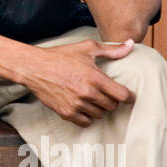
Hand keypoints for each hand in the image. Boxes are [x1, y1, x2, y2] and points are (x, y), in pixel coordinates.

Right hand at [18, 38, 135, 126]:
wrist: (34, 67)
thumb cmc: (60, 56)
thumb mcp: (86, 48)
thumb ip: (111, 50)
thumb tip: (131, 45)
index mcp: (95, 77)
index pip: (122, 95)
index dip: (129, 97)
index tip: (128, 96)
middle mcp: (87, 93)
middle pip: (112, 106)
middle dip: (112, 100)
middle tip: (106, 94)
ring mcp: (76, 105)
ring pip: (100, 115)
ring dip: (100, 108)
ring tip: (94, 99)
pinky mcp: (66, 113)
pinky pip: (86, 122)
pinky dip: (88, 116)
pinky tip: (84, 106)